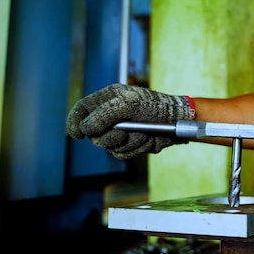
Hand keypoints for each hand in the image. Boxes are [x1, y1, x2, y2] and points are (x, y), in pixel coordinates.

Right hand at [66, 83, 194, 158]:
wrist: (179, 121)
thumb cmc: (155, 106)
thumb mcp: (128, 104)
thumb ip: (103, 114)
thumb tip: (85, 128)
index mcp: (108, 100)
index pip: (82, 110)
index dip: (75, 122)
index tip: (77, 134)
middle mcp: (111, 116)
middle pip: (93, 134)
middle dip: (110, 136)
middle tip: (124, 133)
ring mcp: (120, 131)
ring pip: (109, 146)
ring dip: (128, 142)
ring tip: (144, 133)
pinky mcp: (129, 144)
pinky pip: (123, 154)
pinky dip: (136, 148)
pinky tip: (148, 140)